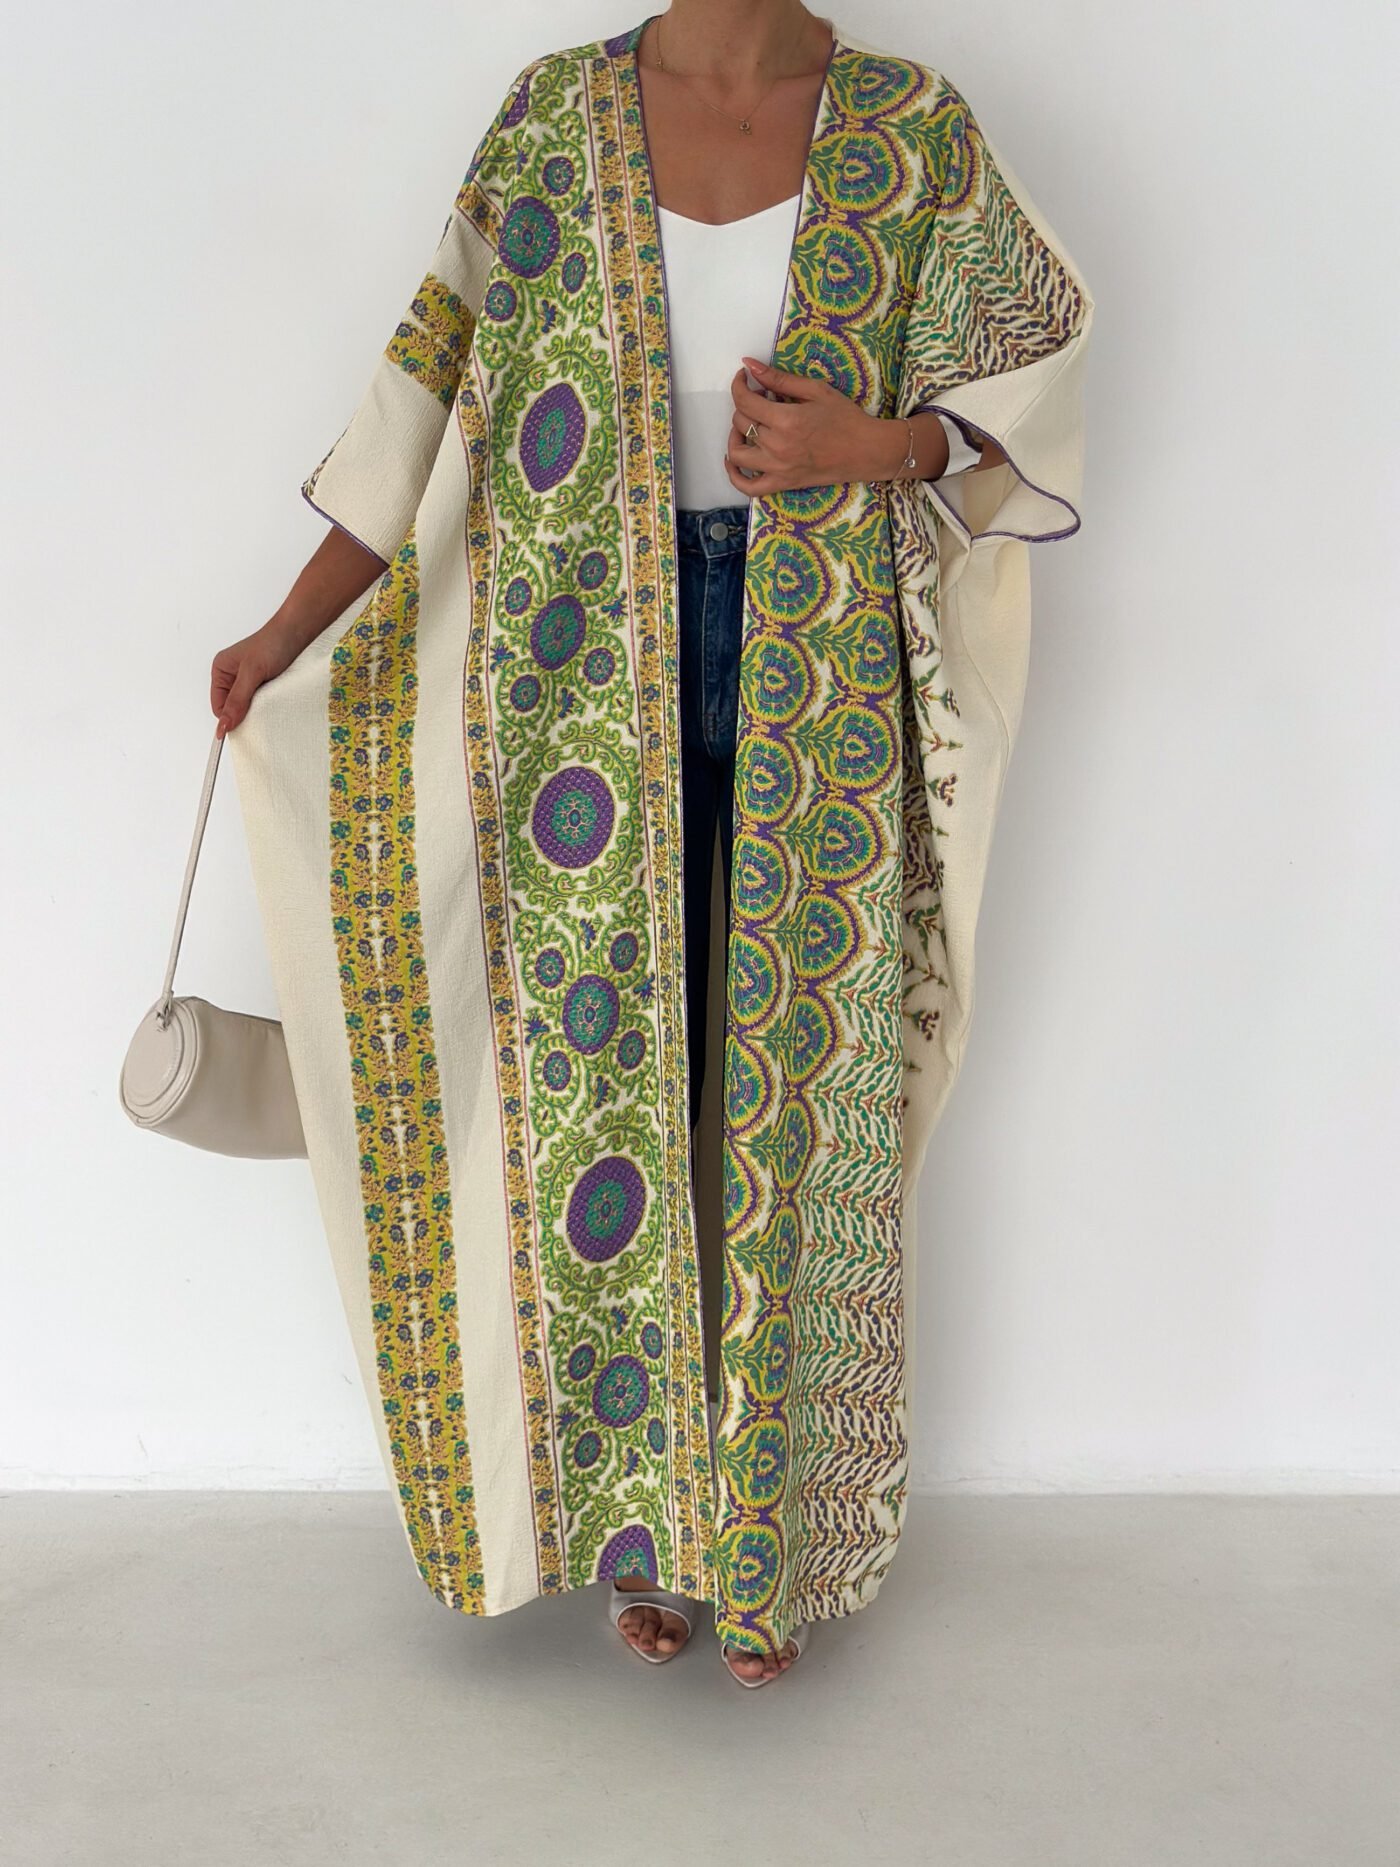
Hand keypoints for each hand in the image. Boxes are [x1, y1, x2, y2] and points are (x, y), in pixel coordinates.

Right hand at [210, 620, 299, 737]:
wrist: (298, 632)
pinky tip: (275, 699)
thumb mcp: (252, 673)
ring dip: (258, 709)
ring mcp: (249, 682)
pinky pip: (262, 703)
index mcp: (221, 671)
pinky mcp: (264, 685)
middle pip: (233, 709)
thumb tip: (224, 724)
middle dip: (245, 713)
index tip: (246, 726)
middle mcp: (232, 677)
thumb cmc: (273, 643)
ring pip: (248, 708)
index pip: (219, 707)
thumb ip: (237, 699)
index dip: (230, 718)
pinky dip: (268, 705)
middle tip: (261, 708)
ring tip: (270, 699)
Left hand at [724, 357, 911, 494]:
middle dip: (744, 405)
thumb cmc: (845, 418)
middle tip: (761, 398)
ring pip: (737, 454)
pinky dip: (735, 476)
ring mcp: (778, 468)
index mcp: (786, 420)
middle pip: (741, 423)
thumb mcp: (815, 390)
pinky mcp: (783, 483)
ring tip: (747, 426)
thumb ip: (779, 378)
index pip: (744, 401)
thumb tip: (749, 364)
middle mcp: (777, 446)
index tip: (743, 378)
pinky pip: (748, 487)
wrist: (866, 451)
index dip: (738, 385)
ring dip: (734, 436)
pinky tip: (734, 461)